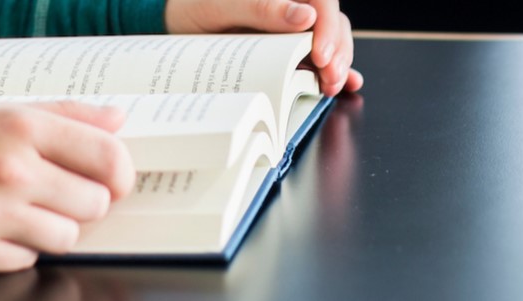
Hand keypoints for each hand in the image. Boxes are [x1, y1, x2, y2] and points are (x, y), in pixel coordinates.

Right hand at [0, 102, 134, 273]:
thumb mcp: (3, 112)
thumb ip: (67, 115)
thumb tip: (117, 119)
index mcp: (23, 128)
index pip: (109, 158)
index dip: (120, 174)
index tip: (112, 178)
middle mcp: (10, 170)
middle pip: (96, 204)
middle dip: (81, 201)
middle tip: (52, 192)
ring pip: (68, 237)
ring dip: (52, 227)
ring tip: (19, 209)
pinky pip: (29, 260)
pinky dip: (17, 249)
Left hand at [165, 0, 364, 95]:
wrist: (175, 27)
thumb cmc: (193, 9)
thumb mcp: (220, 7)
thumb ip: (262, 8)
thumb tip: (306, 15)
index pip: (322, 0)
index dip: (328, 28)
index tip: (321, 55)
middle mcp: (294, 4)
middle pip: (333, 24)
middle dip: (338, 53)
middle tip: (330, 78)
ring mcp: (295, 27)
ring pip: (332, 41)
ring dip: (339, 65)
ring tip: (332, 85)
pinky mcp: (292, 48)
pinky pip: (322, 56)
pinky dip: (336, 70)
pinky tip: (347, 83)